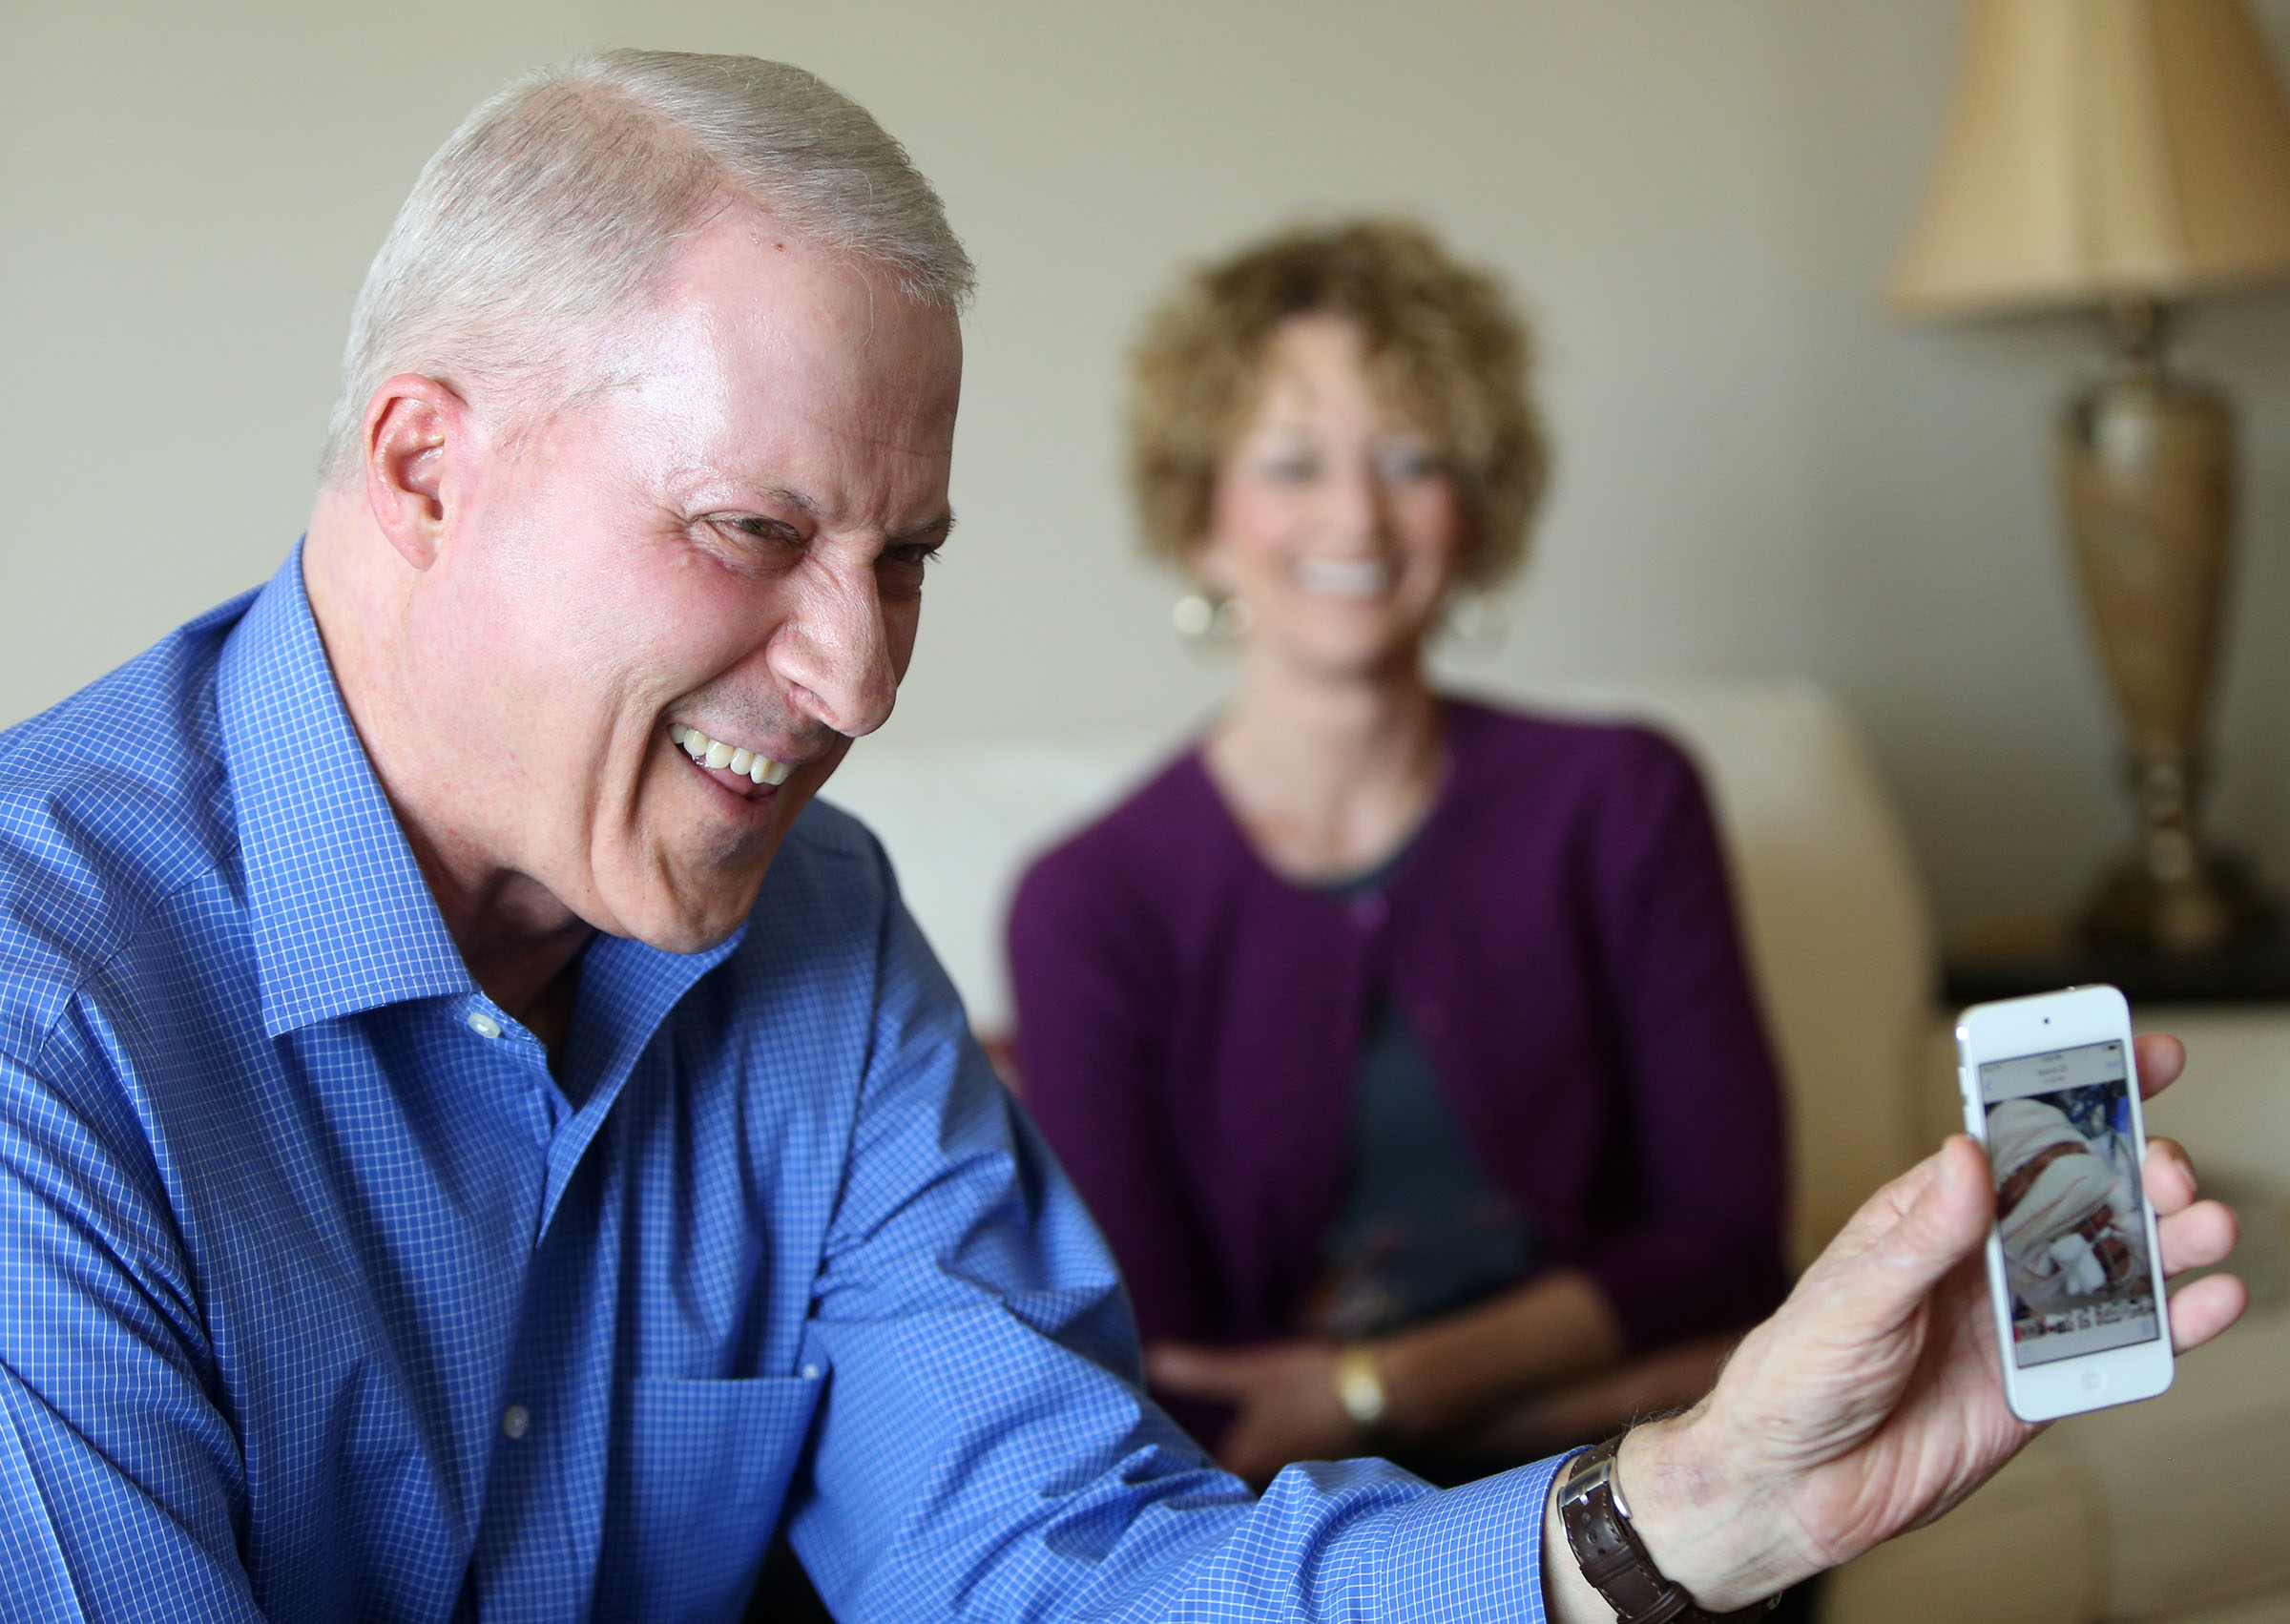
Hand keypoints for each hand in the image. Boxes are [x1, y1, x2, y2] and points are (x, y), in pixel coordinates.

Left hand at [1147, 1339, 1363, 1485]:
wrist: (1375, 1392)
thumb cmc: (1307, 1385)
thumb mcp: (1250, 1373)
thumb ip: (1202, 1373)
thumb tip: (1152, 1360)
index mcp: (1248, 1458)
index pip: (1205, 1480)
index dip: (1182, 1473)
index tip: (1156, 1465)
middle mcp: (1270, 1474)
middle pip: (1234, 1480)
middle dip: (1211, 1470)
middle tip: (1177, 1457)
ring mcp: (1300, 1469)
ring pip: (1262, 1472)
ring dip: (1246, 1462)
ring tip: (1218, 1447)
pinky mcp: (1323, 1459)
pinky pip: (1288, 1463)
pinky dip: (1276, 1453)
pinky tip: (1276, 1436)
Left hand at [1594, 1034, 2243, 1613]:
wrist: (1795, 1485)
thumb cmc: (1799, 1373)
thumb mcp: (1853, 1297)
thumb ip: (1921, 1236)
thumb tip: (1968, 1154)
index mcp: (1933, 1212)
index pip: (2013, 1136)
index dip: (2075, 1090)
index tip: (2138, 1052)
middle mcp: (1985, 1256)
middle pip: (2084, 1193)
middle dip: (2141, 1169)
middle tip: (2169, 1170)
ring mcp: (2018, 1317)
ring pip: (2115, 1263)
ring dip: (2171, 1240)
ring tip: (2208, 1224)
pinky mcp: (2043, 1383)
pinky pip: (2120, 1344)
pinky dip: (2173, 1323)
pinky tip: (2211, 1302)